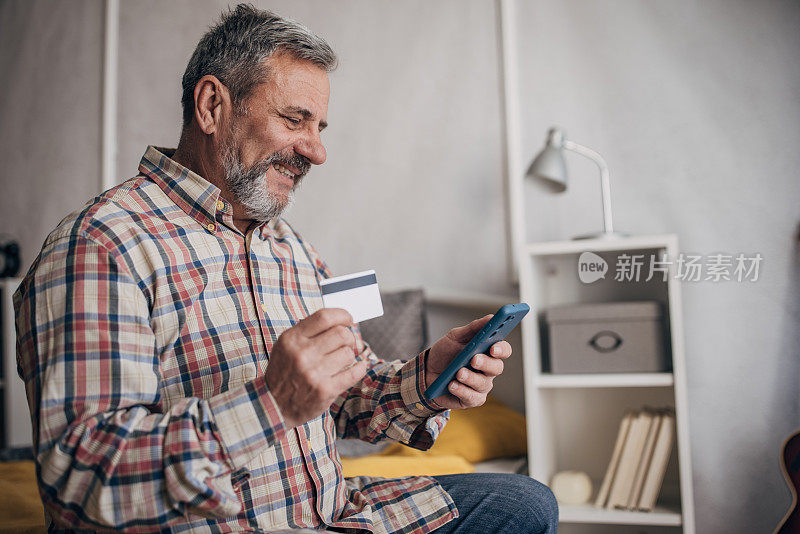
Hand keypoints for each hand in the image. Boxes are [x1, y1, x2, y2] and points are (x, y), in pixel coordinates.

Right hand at [264, 308, 367, 427]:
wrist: (274, 406)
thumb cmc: (284, 373)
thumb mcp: (286, 346)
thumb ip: (308, 332)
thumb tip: (340, 320)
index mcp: (292, 339)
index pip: (324, 317)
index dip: (342, 315)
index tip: (348, 320)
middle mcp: (302, 354)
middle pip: (341, 334)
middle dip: (348, 338)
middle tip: (346, 344)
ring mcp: (313, 373)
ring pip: (348, 353)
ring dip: (349, 356)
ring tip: (340, 362)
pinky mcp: (325, 390)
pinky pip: (354, 373)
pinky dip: (359, 369)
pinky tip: (356, 368)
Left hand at [425, 315, 512, 409]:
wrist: (427, 371)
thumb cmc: (445, 353)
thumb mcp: (455, 337)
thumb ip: (473, 328)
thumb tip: (491, 317)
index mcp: (488, 352)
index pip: (503, 350)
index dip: (501, 349)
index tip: (493, 347)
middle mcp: (488, 370)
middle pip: (497, 367)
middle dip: (486, 363)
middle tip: (474, 359)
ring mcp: (481, 386)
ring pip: (484, 384)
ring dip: (470, 378)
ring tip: (458, 373)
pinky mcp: (471, 399)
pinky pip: (472, 397)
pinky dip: (462, 391)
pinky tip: (452, 385)